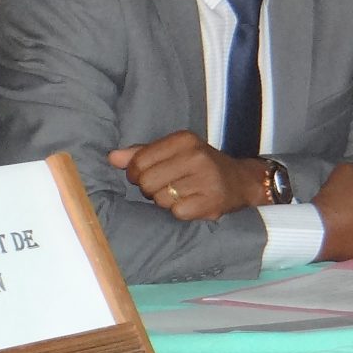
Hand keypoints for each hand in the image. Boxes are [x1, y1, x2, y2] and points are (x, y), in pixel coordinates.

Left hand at [108, 131, 262, 219]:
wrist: (240, 181)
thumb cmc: (199, 165)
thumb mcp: (173, 152)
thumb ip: (141, 153)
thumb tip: (112, 158)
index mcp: (183, 139)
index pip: (139, 161)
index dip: (135, 173)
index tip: (145, 175)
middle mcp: (196, 156)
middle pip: (147, 182)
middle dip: (150, 188)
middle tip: (165, 186)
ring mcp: (205, 180)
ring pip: (160, 199)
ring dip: (165, 201)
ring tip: (181, 193)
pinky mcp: (210, 202)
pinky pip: (176, 212)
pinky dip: (179, 211)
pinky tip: (191, 202)